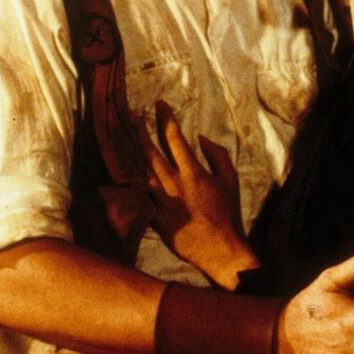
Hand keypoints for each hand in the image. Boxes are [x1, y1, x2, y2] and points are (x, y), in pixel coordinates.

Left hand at [139, 102, 259, 287]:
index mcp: (193, 173)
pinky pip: (139, 198)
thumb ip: (218, 155)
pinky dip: (130, 184)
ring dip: (132, 152)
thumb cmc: (228, 213)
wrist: (221, 250)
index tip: (160, 104)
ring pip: (140, 172)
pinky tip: (122, 170)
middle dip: (140, 130)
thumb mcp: (230, 180)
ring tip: (125, 137)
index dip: (165, 118)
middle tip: (133, 114)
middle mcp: (174, 185)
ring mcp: (162, 203)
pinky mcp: (156, 220)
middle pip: (150, 151)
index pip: (175, 138)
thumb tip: (201, 138)